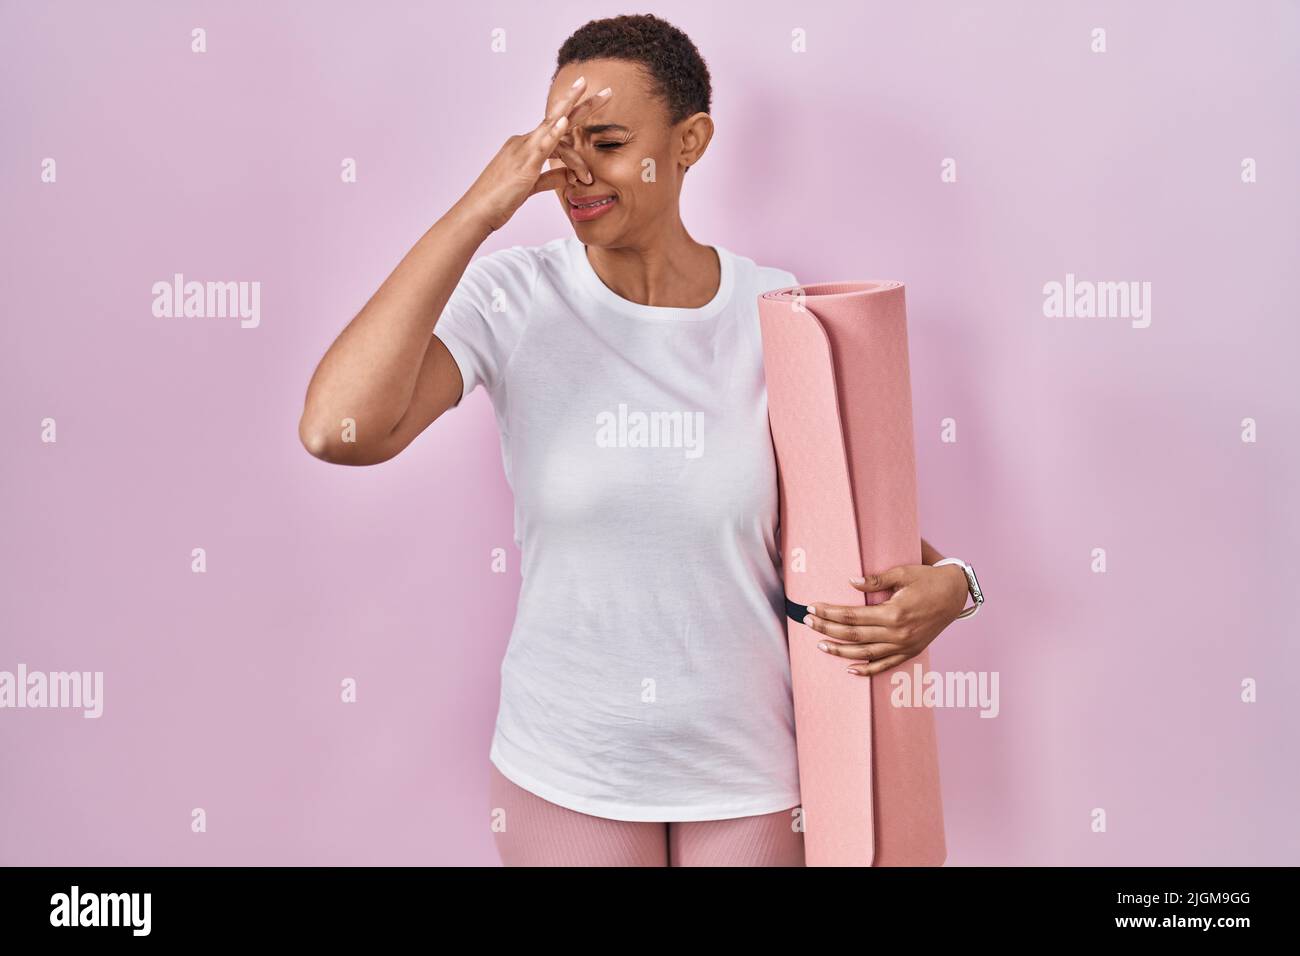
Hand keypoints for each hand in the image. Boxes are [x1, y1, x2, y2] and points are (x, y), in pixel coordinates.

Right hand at [458, 76, 613, 231]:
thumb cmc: (499, 201)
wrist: (477, 212)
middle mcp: (524, 142)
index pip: (557, 131)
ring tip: (597, 94)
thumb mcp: (530, 187)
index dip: (576, 122)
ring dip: (576, 108)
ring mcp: (523, 151)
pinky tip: (565, 121)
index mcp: (526, 146)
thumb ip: (550, 179)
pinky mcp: (523, 166)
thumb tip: (568, 175)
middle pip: (558, 117)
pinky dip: (554, 132)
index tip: (594, 114)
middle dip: (582, 102)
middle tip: (607, 91)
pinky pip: (541, 146)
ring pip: (553, 125)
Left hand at [801, 564, 969, 675]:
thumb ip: (876, 580)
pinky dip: (867, 670)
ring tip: (821, 644)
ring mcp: (904, 645)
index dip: (829, 613)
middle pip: (853, 635)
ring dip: (840, 650)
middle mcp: (897, 633)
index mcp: (894, 613)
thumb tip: (851, 582)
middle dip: (827, 629)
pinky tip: (850, 669)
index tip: (812, 608)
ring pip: (865, 653)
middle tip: (807, 622)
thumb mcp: (903, 573)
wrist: (956, 594)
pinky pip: (885, 665)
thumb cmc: (928, 579)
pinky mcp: (910, 651)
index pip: (852, 616)